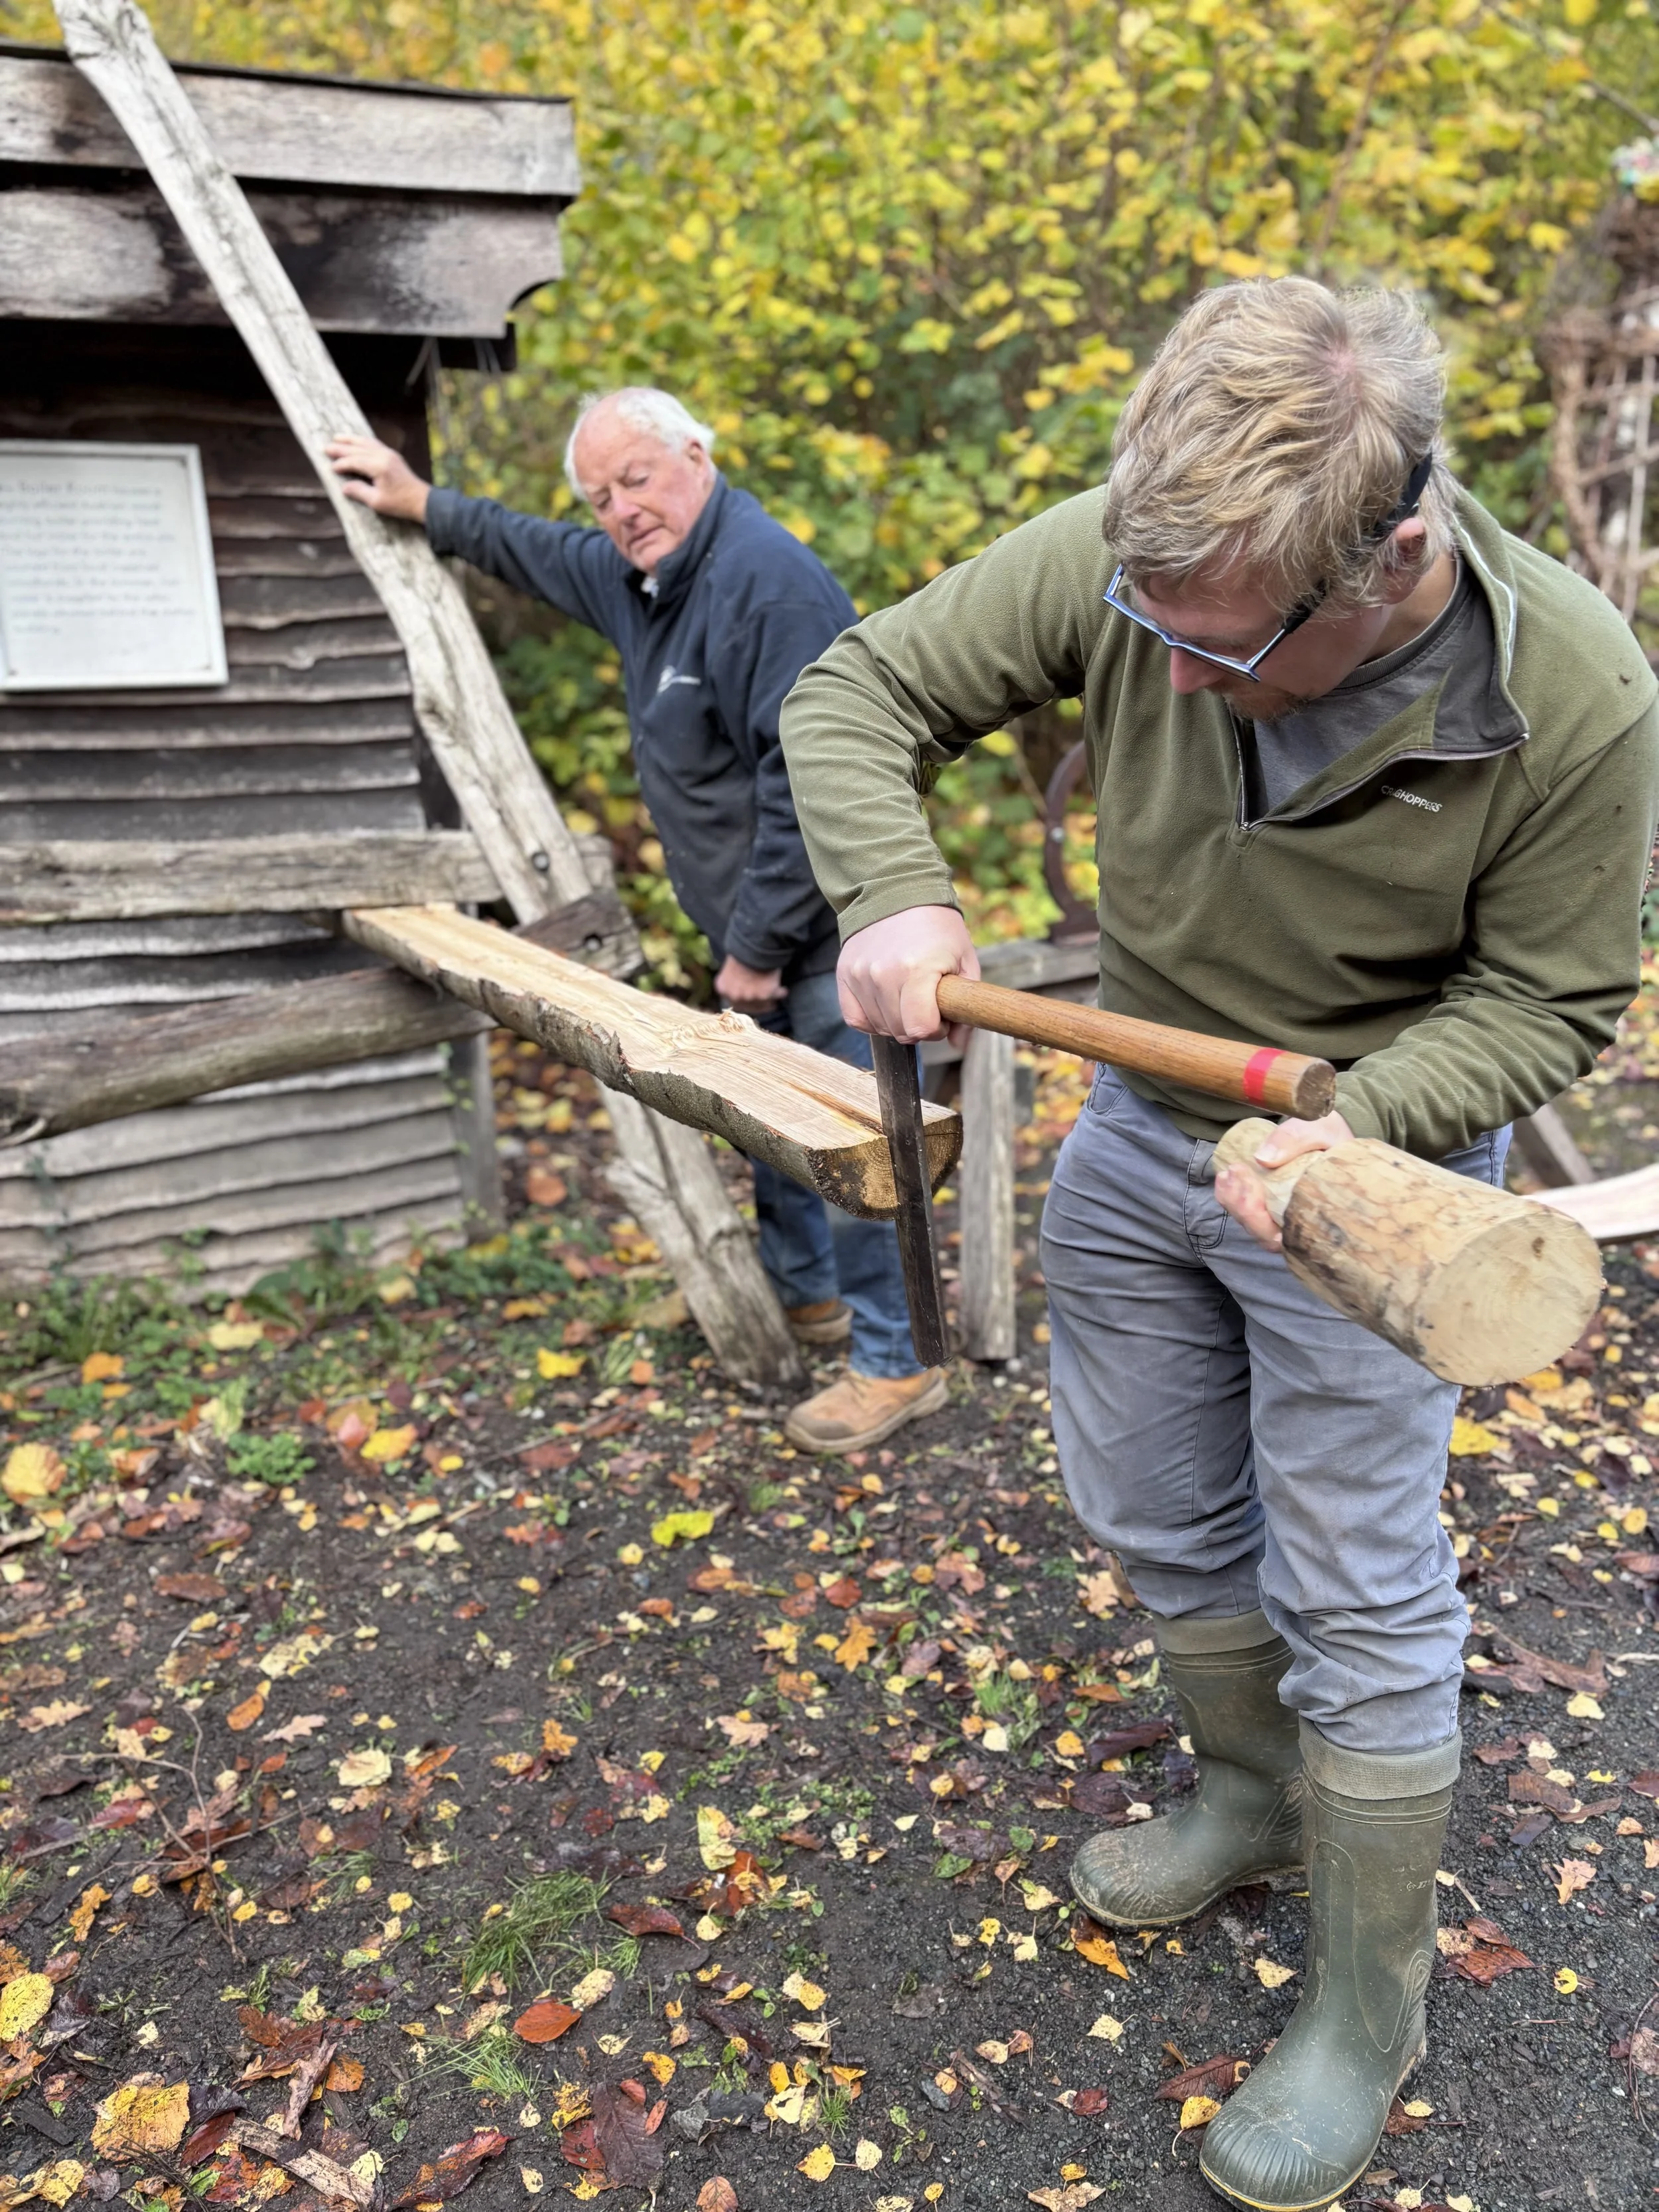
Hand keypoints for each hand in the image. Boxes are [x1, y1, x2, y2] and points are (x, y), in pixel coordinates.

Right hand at [325, 433, 430, 523]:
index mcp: (378, 467)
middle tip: (326, 447)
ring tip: (337, 437)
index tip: (331, 468)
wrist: (422, 500)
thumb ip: (359, 492)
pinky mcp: (393, 456)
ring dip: (351, 440)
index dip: (342, 464)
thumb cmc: (401, 503)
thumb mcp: (377, 502)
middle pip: (357, 449)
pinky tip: (357, 441)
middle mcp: (383, 456)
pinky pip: (374, 443)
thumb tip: (344, 487)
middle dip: (341, 448)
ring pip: (366, 442)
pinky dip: (363, 441)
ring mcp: (389, 454)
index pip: (354, 461)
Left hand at [714, 955, 784, 1009]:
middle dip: (758, 1003)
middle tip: (768, 1001)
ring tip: (777, 993)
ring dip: (771, 999)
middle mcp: (734, 995)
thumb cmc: (744, 950)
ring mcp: (749, 996)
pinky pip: (776, 996)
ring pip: (764, 1004)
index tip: (754, 1001)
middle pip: (749, 1007)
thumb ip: (733, 983)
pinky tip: (783, 990)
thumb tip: (741, 991)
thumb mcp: (730, 967)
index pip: (734, 1003)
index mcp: (723, 988)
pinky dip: (780, 993)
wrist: (756, 942)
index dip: (746, 1002)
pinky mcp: (765, 995)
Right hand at [837, 905, 979, 1044]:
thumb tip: (959, 1045)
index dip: (937, 1028)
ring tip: (907, 995)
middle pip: (901, 1032)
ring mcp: (861, 974)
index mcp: (918, 969)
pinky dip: (872, 1019)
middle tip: (926, 1002)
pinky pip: (855, 1019)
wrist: (898, 892)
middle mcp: (883, 973)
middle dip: (919, 1025)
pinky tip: (886, 1003)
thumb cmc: (938, 927)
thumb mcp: (965, 960)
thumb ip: (966, 1005)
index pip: (921, 1029)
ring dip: (897, 1021)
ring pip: (880, 1028)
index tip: (941, 1012)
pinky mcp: (844, 975)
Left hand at [1214, 1110, 1354, 1249]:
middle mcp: (1303, 1224)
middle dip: (1242, 1207)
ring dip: (1234, 1203)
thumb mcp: (1320, 1130)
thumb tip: (1262, 1159)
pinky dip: (1234, 1199)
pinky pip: (1252, 1214)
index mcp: (1320, 1216)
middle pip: (1265, 1235)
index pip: (1283, 1237)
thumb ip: (1296, 1139)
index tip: (1250, 1183)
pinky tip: (1225, 1179)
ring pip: (1255, 1226)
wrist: (1334, 1134)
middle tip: (1233, 1173)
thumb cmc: (1332, 1136)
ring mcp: (1286, 1218)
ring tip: (1227, 1175)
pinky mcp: (1274, 1208)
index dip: (1258, 1217)